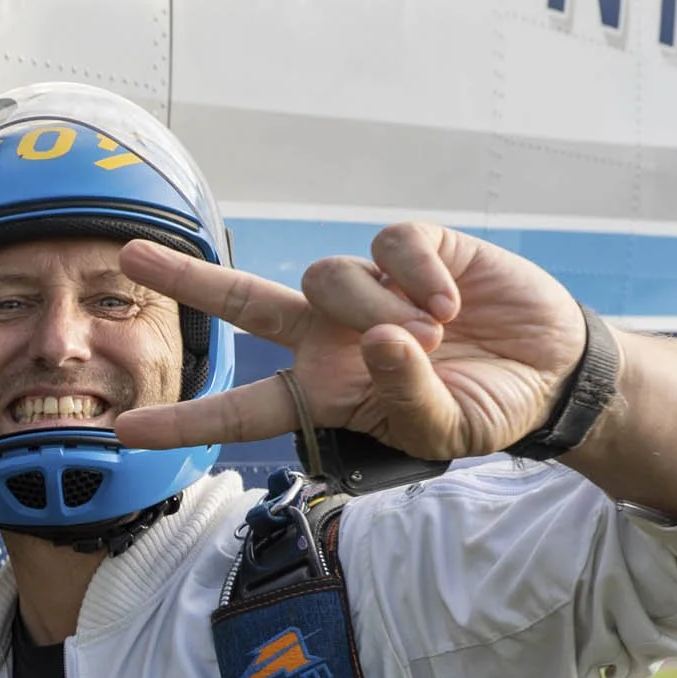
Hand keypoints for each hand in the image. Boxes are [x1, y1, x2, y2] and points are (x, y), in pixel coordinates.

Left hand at [114, 223, 588, 459]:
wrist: (550, 369)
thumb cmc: (487, 407)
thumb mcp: (445, 430)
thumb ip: (405, 396)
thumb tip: (379, 338)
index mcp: (327, 391)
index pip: (246, 409)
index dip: (188, 421)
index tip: (126, 431)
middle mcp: (332, 335)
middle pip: (242, 303)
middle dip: (188, 278)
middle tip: (130, 255)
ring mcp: (368, 288)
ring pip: (327, 276)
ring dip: (374, 307)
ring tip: (434, 334)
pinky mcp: (412, 249)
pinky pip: (389, 245)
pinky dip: (417, 273)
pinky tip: (451, 298)